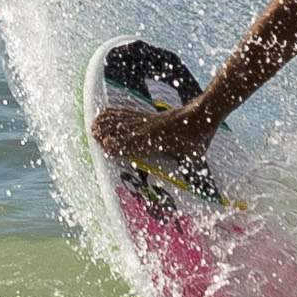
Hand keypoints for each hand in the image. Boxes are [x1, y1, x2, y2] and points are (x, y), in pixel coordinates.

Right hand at [91, 92, 219, 174]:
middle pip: (125, 129)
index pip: (136, 142)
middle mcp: (151, 129)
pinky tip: (104, 113)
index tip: (106, 144)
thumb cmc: (198, 138)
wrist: (202, 114)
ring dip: (107, 123)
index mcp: (161, 139)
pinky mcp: (148, 116)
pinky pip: (127, 114)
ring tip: (93, 127)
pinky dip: (114, 114)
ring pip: (124, 120)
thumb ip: (184, 165)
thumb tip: (188, 183)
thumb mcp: (193, 156)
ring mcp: (148, 121)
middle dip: (108, 132)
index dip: (121, 144)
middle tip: (94, 136)